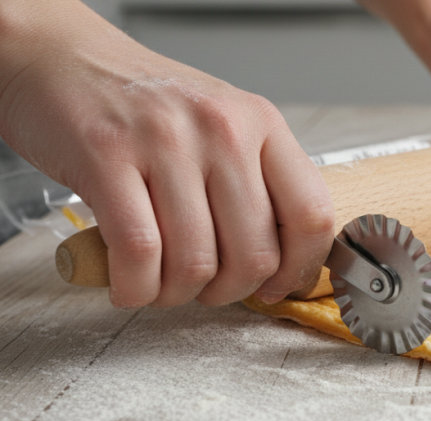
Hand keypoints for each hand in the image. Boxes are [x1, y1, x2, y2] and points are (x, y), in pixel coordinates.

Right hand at [0, 0, 334, 307]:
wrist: (61, 58)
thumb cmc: (143, 102)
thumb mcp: (222, 125)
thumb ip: (257, 181)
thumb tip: (281, 262)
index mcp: (262, 123)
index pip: (312, 215)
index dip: (299, 269)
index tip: (276, 288)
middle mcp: (222, 129)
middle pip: (254, 253)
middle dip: (229, 292)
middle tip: (207, 288)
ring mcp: (166, 142)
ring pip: (196, 262)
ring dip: (177, 294)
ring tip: (162, 284)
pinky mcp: (107, 158)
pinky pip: (139, 253)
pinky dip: (136, 287)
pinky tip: (130, 283)